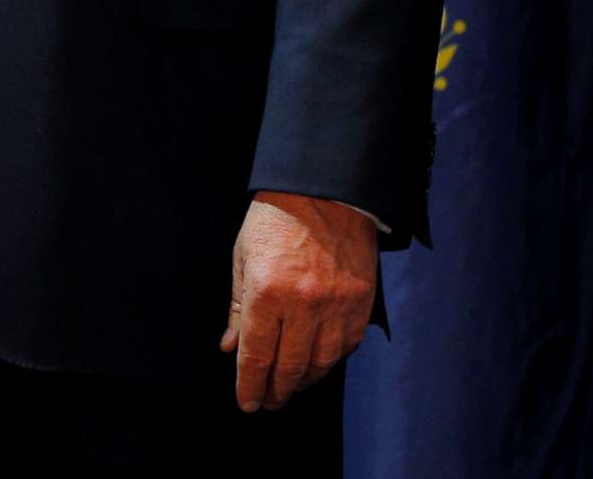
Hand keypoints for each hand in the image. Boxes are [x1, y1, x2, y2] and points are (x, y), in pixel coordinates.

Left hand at [219, 191, 377, 411]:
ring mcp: (337, 306)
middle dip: (276, 391)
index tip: (247, 403)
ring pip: (322, 363)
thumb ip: (238, 307)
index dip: (250, 386)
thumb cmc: (275, 220)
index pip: (257, 357)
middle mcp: (304, 305)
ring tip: (291, 384)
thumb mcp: (243, 257)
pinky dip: (331, 359)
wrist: (324, 189)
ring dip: (304, 380)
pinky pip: (347, 346)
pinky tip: (318, 361)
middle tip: (268, 401)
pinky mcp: (361, 302)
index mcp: (267, 293)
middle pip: (290, 367)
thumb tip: (231, 347)